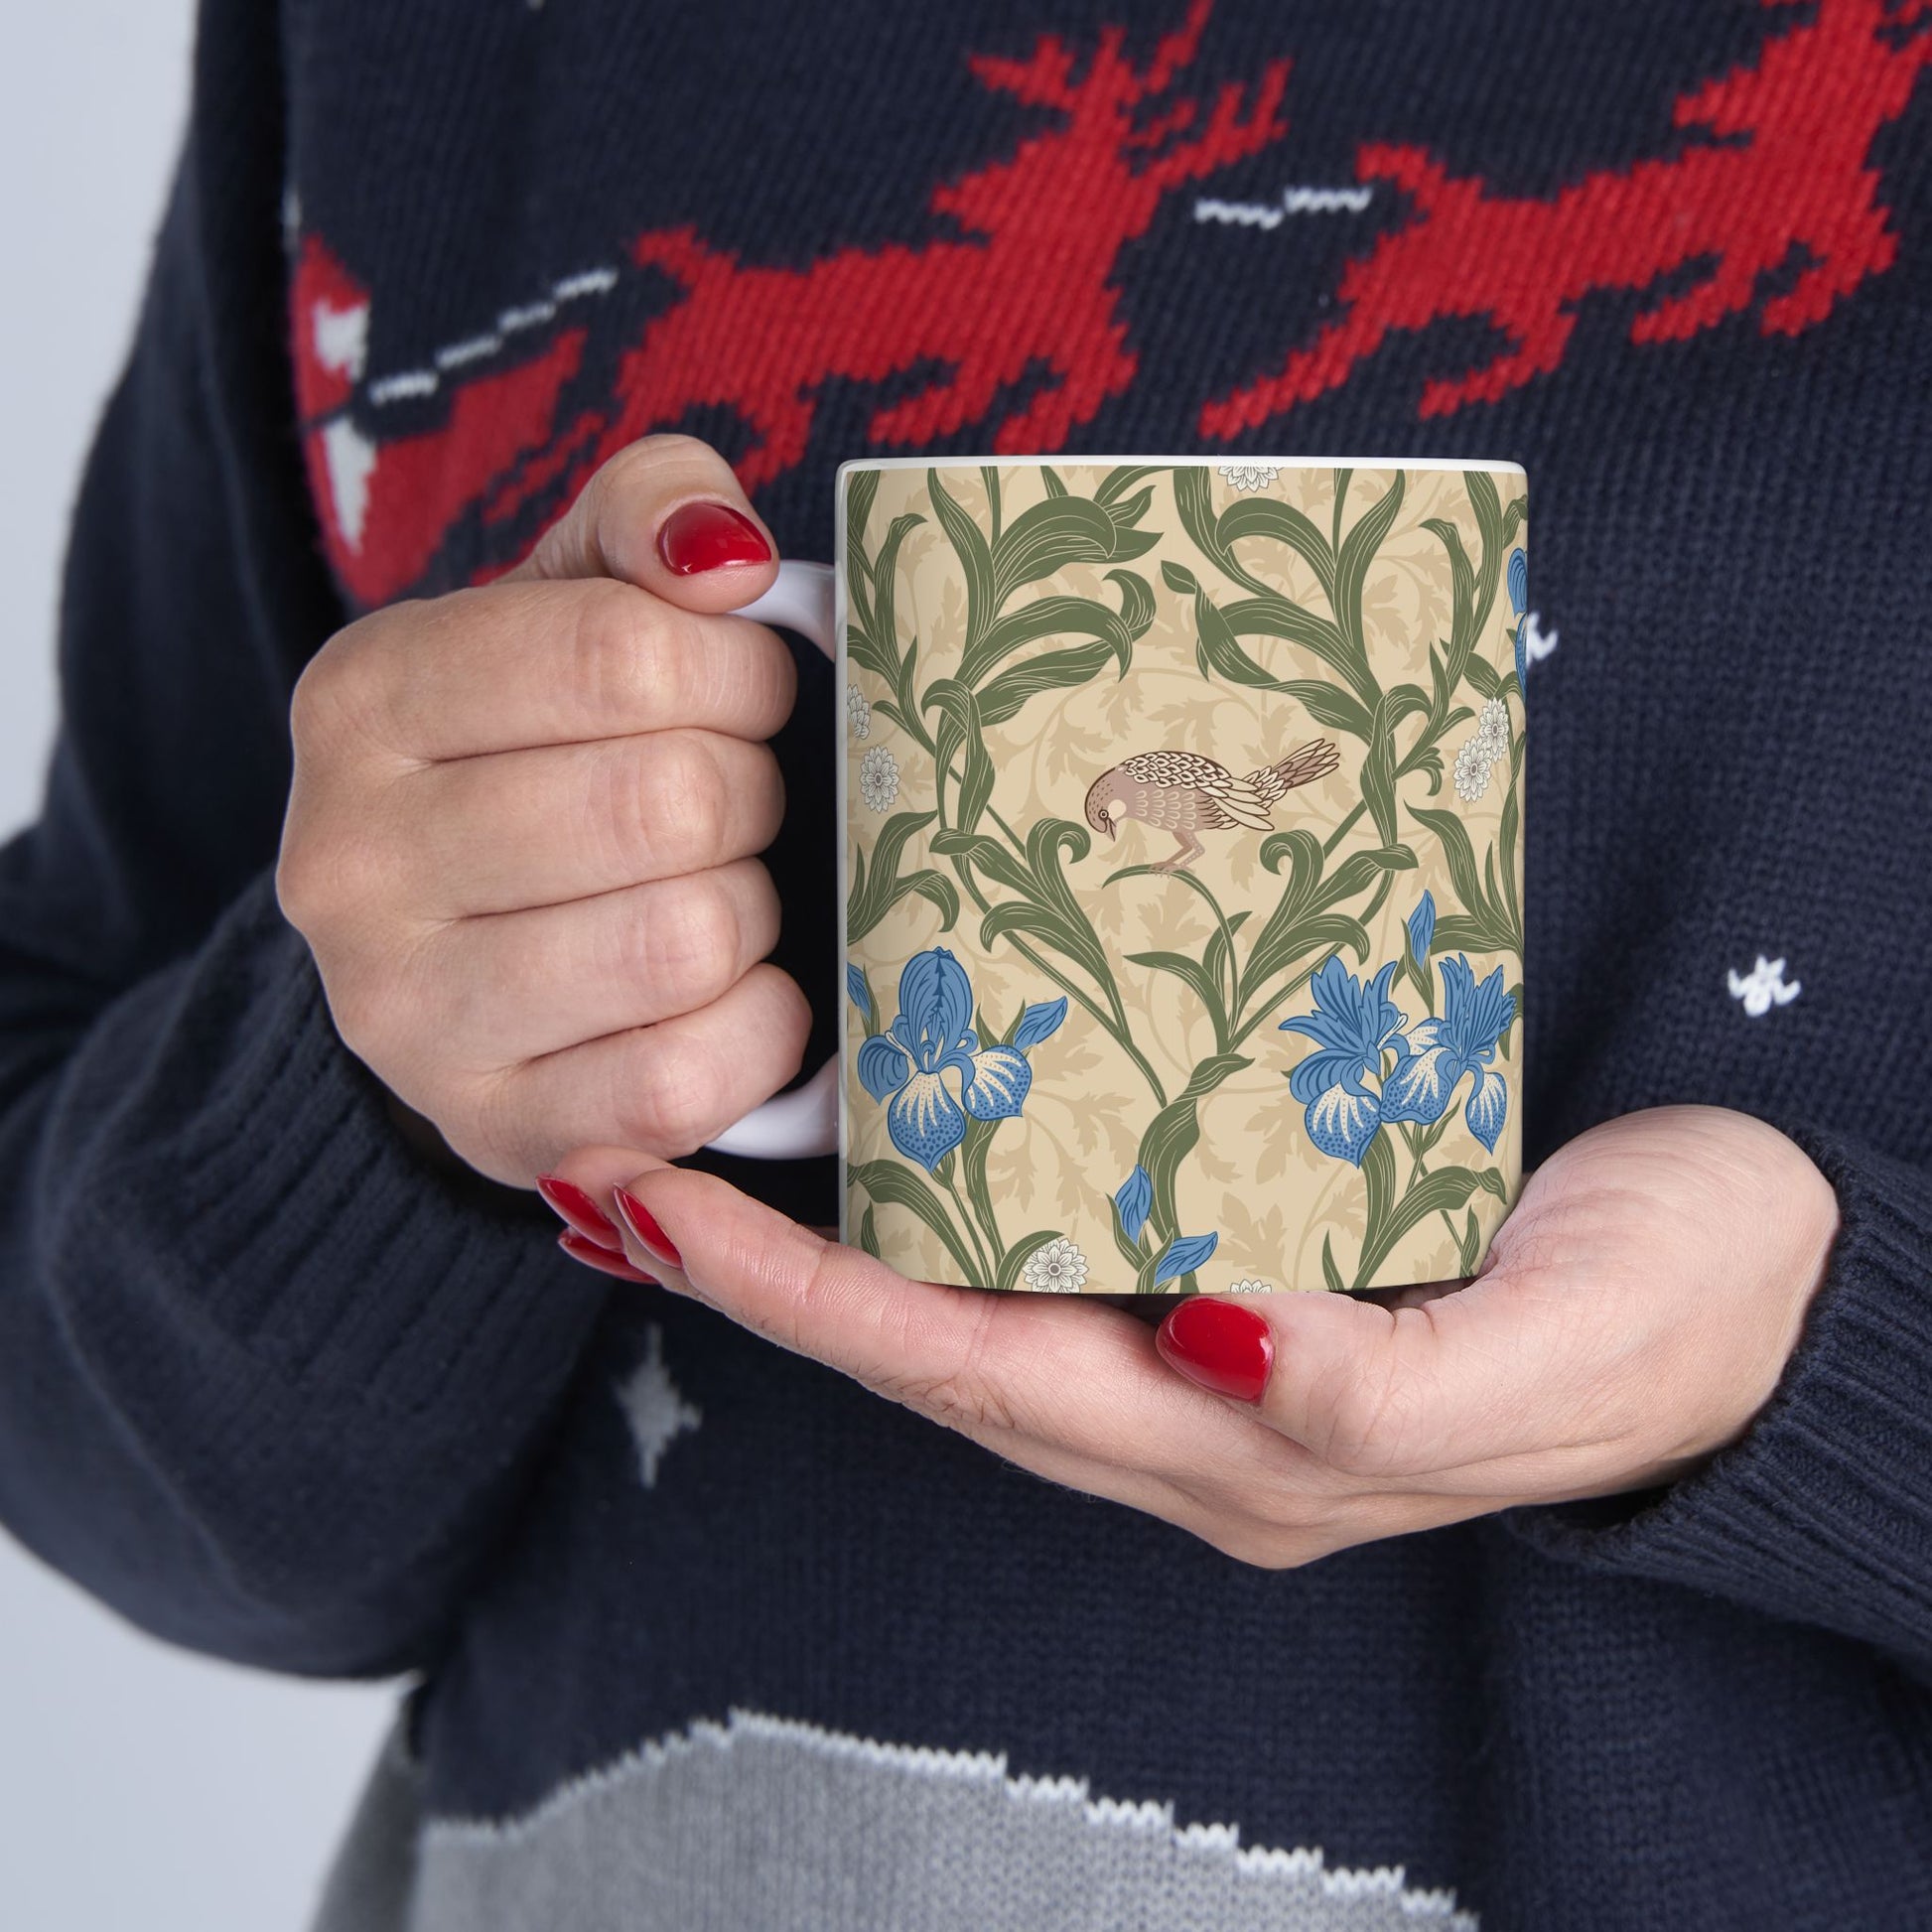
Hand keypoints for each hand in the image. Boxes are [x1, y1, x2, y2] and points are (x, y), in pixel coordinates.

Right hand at [278, 436, 808, 1185]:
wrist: (459, 949)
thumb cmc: (545, 753)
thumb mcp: (574, 598)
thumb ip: (650, 515)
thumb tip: (726, 557)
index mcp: (365, 699)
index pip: (622, 654)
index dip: (738, 672)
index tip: (747, 693)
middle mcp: (350, 862)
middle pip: (667, 802)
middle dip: (750, 794)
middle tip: (735, 802)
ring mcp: (406, 1017)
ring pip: (685, 941)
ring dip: (751, 911)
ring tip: (719, 891)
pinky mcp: (493, 1130)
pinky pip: (686, 1081)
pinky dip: (757, 1030)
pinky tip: (732, 993)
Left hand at [545, 1106, 1839, 1564]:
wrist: (1775, 1277)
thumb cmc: (1680, 1313)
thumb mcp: (1556, 1351)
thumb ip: (1383, 1388)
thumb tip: (1218, 1340)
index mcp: (1249, 1447)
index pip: (977, 1374)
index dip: (811, 1304)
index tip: (664, 1214)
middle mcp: (1198, 1407)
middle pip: (937, 1346)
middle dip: (768, 1276)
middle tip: (620, 1165)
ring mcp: (1215, 1341)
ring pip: (979, 1299)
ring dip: (835, 1242)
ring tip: (706, 1148)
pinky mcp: (1250, 1261)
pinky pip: (1060, 1239)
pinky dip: (951, 1198)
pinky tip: (902, 1129)